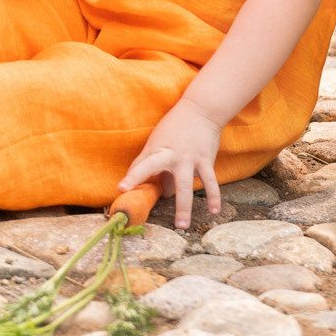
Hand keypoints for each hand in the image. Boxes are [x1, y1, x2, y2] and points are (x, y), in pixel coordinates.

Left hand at [120, 100, 223, 229]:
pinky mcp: (206, 161)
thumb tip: (157, 192)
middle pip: (165, 179)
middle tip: (147, 210)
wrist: (201, 110)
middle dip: (158, 195)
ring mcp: (191, 160)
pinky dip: (214, 197)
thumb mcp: (157, 142)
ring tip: (182, 225)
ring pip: (187, 186)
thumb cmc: (174, 127)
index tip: (121, 189)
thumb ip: (152, 166)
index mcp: (159, 151)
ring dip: (185, 207)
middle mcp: (174, 156)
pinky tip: (214, 211)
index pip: (142, 166)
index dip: (132, 177)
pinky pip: (210, 182)